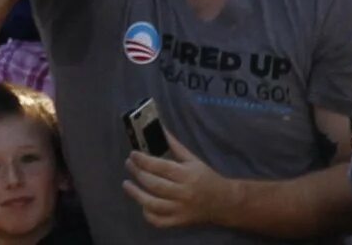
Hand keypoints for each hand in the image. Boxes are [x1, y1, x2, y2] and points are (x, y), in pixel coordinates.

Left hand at [125, 129, 241, 229]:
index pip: (161, 167)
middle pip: (155, 185)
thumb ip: (174, 146)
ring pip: (153, 204)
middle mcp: (183, 193)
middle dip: (138, 174)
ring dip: (136, 194)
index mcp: (187, 175)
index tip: (133, 154)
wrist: (224, 202)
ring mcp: (181, 210)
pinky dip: (147, 213)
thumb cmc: (206, 178)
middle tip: (129, 165)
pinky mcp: (179, 222)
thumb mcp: (193, 159)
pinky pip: (159, 221)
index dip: (144, 160)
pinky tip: (142, 204)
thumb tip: (159, 129)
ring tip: (127, 184)